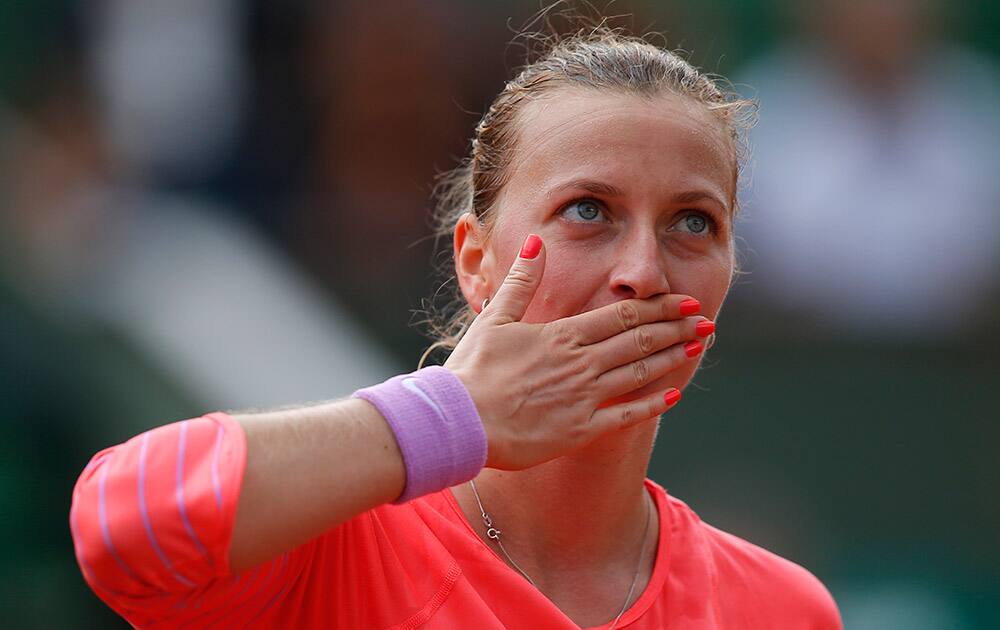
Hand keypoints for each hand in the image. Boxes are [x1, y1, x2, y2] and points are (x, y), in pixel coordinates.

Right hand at [445, 234, 711, 470]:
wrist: (459, 422)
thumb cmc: (472, 370)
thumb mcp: (494, 317)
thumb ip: (521, 281)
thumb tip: (534, 242)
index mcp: (561, 336)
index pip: (620, 316)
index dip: (656, 307)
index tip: (684, 301)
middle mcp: (579, 364)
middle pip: (638, 341)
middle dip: (675, 328)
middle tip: (705, 320)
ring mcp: (583, 398)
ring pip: (638, 373)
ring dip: (671, 358)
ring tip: (697, 346)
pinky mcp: (579, 431)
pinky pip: (625, 416)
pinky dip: (653, 404)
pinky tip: (675, 393)